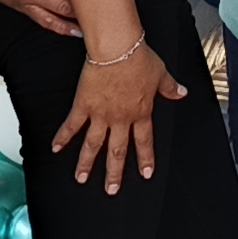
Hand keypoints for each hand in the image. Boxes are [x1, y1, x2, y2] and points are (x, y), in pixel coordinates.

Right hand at [56, 43, 184, 194]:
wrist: (118, 49)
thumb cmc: (138, 58)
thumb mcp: (160, 73)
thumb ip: (170, 87)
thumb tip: (181, 92)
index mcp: (140, 113)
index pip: (144, 142)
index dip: (145, 159)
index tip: (145, 174)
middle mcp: (120, 119)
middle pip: (117, 151)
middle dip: (114, 173)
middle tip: (111, 189)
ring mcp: (101, 115)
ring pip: (94, 145)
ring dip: (87, 163)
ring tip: (81, 178)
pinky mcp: (84, 105)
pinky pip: (72, 125)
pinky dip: (63, 137)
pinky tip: (56, 148)